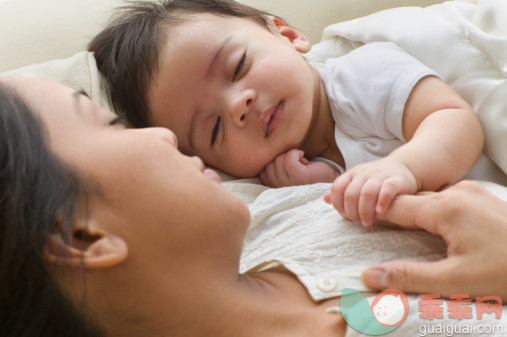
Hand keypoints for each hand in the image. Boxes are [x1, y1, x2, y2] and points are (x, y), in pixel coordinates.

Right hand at [260, 149, 337, 186]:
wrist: (329, 177)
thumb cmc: (307, 171)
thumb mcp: (285, 169)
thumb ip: (273, 165)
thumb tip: (264, 150)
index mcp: (274, 187)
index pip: (261, 170)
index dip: (274, 161)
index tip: (287, 164)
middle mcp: (279, 188)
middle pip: (269, 164)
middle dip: (282, 157)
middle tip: (296, 163)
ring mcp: (288, 184)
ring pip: (278, 160)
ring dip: (290, 155)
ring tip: (301, 162)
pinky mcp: (299, 177)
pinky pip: (289, 159)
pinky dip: (296, 153)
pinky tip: (304, 158)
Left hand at [324, 157, 416, 225]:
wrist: (403, 167)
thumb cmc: (376, 179)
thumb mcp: (356, 182)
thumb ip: (342, 191)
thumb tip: (325, 199)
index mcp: (352, 174)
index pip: (337, 188)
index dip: (338, 204)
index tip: (345, 216)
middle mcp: (364, 174)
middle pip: (351, 194)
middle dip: (352, 211)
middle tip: (358, 222)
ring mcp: (380, 176)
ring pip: (367, 193)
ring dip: (365, 210)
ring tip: (367, 222)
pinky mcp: (396, 180)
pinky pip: (387, 189)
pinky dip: (382, 201)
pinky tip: (380, 211)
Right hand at [362, 180, 506, 300]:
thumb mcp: (457, 281)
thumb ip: (410, 277)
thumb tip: (369, 276)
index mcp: (446, 208)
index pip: (395, 206)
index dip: (370, 213)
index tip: (349, 216)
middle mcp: (457, 192)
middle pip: (410, 201)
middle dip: (387, 213)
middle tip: (364, 222)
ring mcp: (472, 193)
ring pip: (428, 199)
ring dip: (408, 211)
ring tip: (390, 225)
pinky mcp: (482, 199)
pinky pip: (444, 200)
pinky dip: (427, 211)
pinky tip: (425, 225)